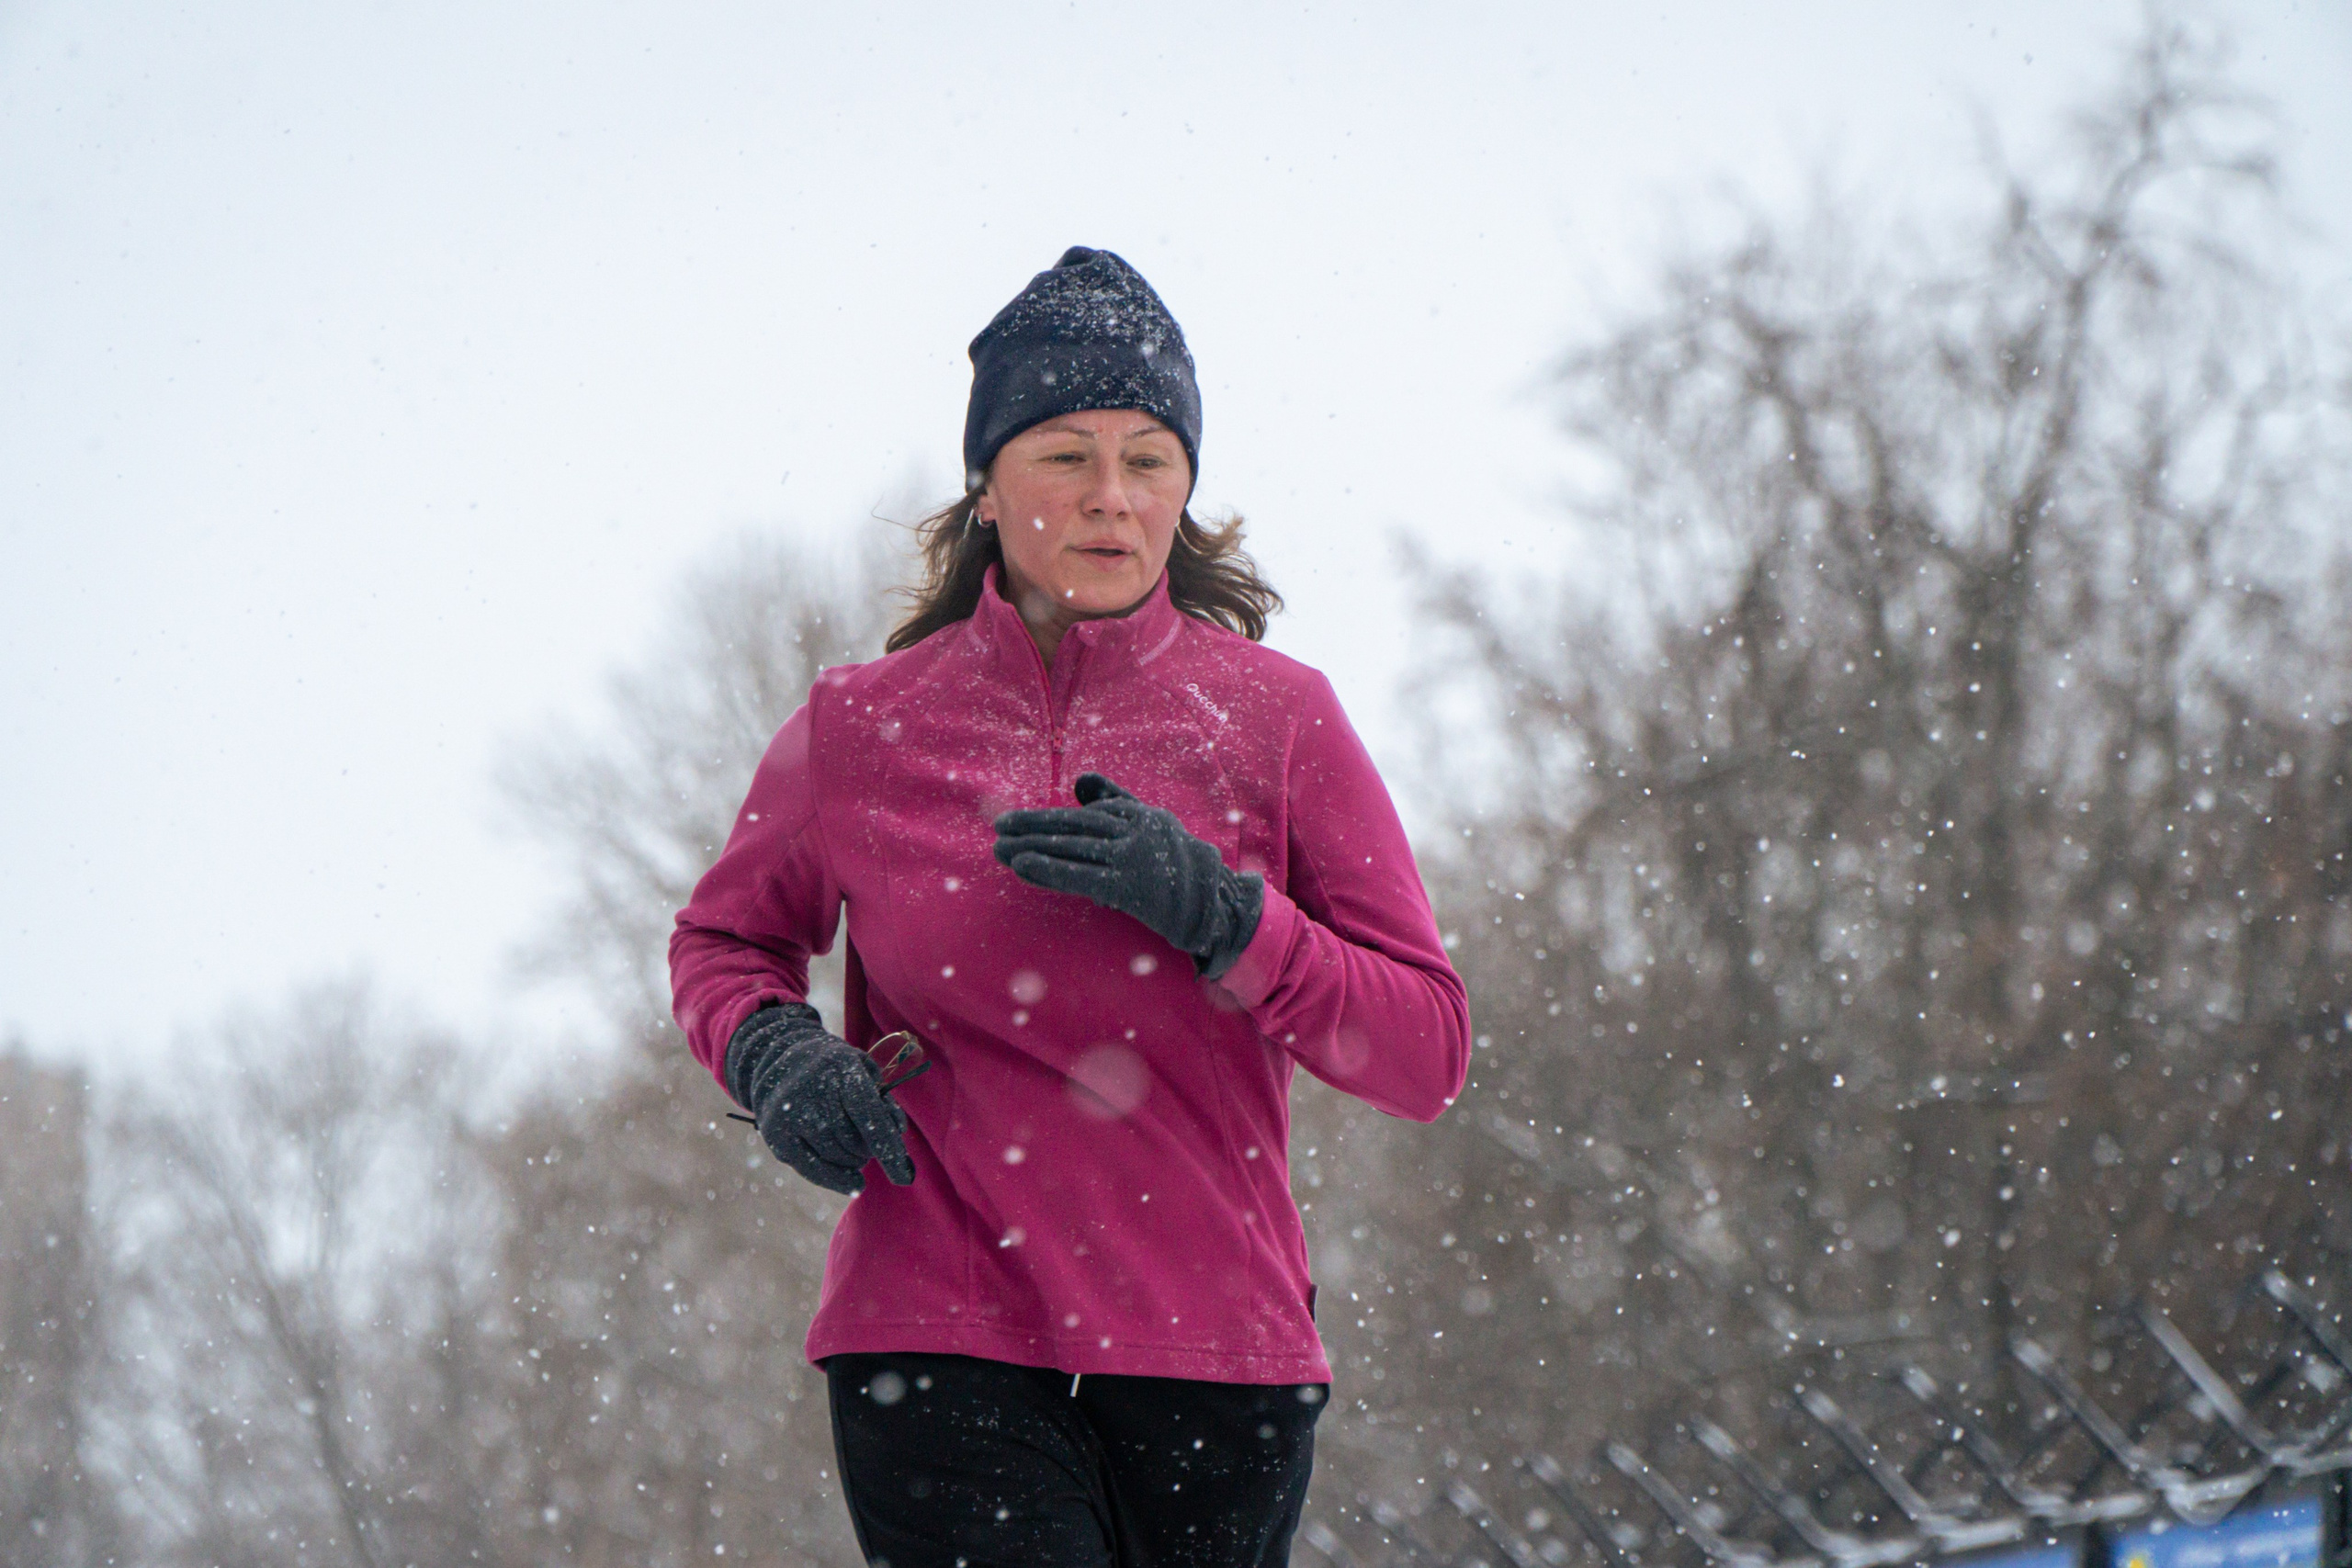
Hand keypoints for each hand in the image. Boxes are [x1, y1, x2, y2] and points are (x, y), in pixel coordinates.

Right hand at [725, 1004, 914, 1195]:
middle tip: (871, 1144)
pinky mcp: (775, 1134)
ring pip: (835, 1156)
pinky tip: (855, 1185)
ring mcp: (790, 1113)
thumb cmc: (834, 1069)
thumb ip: (883, 1099)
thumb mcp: (862, 1068)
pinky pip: (812, 1169)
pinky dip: (836, 1180)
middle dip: (870, 1149)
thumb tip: (897, 1132)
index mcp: (839, 1067)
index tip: (904, 1176)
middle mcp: (810, 1089)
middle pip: (852, 1140)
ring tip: (857, 1151)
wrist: (780, 1060)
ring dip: (854, 1162)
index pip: (867, 1113)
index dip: (887, 1146)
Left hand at [992, 773, 1263, 978]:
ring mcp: (1132, 857)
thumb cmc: (1180, 865)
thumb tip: (1079, 781)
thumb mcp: (1152, 825)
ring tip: (999, 849)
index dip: (1046, 820)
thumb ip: (1116, 801)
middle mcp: (1134, 830)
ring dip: (1031, 848)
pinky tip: (1021, 866)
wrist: (1217, 905)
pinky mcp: (1129, 885)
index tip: (1014, 822)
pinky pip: (1080, 876)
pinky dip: (1048, 870)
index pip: (1083, 816)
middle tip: (997, 827)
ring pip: (1071, 849)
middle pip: (1072, 827)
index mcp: (1138, 814)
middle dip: (1031, 828)